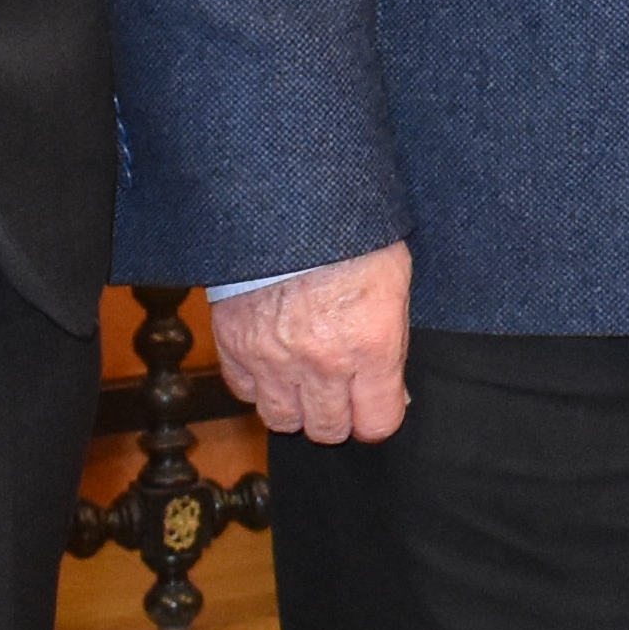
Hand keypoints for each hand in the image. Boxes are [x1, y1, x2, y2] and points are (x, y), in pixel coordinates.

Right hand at [212, 243, 411, 444]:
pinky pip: (244, 391)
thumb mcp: (394, 282)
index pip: (376, 423)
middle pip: (327, 429)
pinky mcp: (234, 344)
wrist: (290, 200)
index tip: (376, 406)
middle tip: (340, 395)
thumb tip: (393, 388)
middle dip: (338, 417)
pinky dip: (258, 384)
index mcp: (371, 345)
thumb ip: (392, 342)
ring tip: (304, 383)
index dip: (378, 417)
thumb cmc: (351, 231)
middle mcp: (322, 362)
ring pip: (282, 419)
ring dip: (295, 407)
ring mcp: (273, 357)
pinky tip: (272, 364)